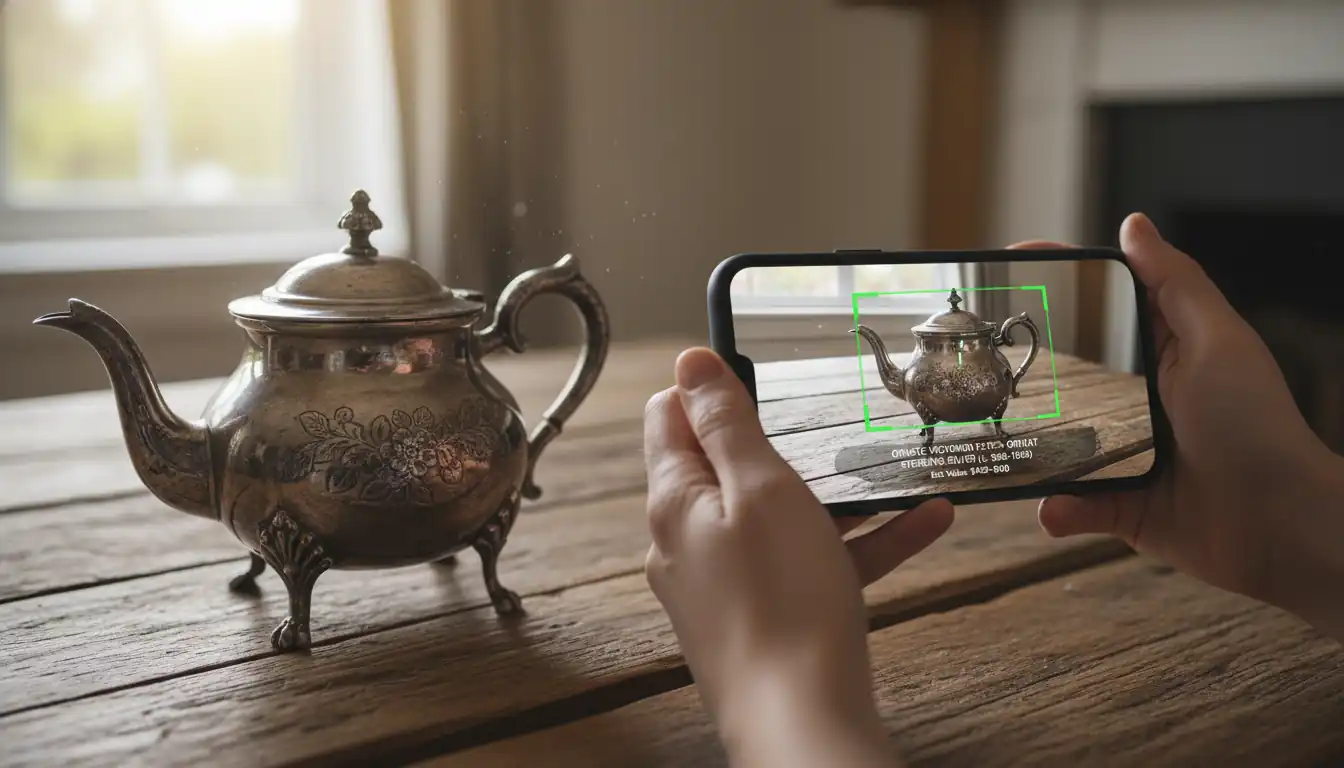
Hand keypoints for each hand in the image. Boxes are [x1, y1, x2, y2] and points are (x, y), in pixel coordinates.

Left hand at [643, 347, 953, 766]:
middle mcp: (688, 542)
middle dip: (783, 442)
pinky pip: (808, 564)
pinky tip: (922, 524)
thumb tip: (687, 363)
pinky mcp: (763, 617)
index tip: (757, 369)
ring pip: (780, 519)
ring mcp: (725, 584)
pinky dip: (856, 543)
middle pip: (727, 469)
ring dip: (839, 493)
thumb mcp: (759, 488)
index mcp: (675, 502)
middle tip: (832, 418)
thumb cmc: (782, 603)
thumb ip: (724, 423)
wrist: (802, 722)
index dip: (709, 387)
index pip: (670, 420)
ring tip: (900, 472)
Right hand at [1029, 214, 1343, 639]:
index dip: (1060, 284)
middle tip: (977, 354)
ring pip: (1059, 440)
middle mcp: (1142, 399)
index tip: (1010, 265)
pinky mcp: (1121, 505)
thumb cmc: (1256, 425)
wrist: (1279, 525)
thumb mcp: (1216, 339)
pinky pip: (1074, 504)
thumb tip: (1134, 224)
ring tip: (1002, 438)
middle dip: (1025, 365)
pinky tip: (1053, 506)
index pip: (1103, 306)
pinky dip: (1060, 507)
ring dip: (1033, 446)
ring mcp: (1128, 453)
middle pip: (1069, 370)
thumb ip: (1175, 282)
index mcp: (1166, 352)